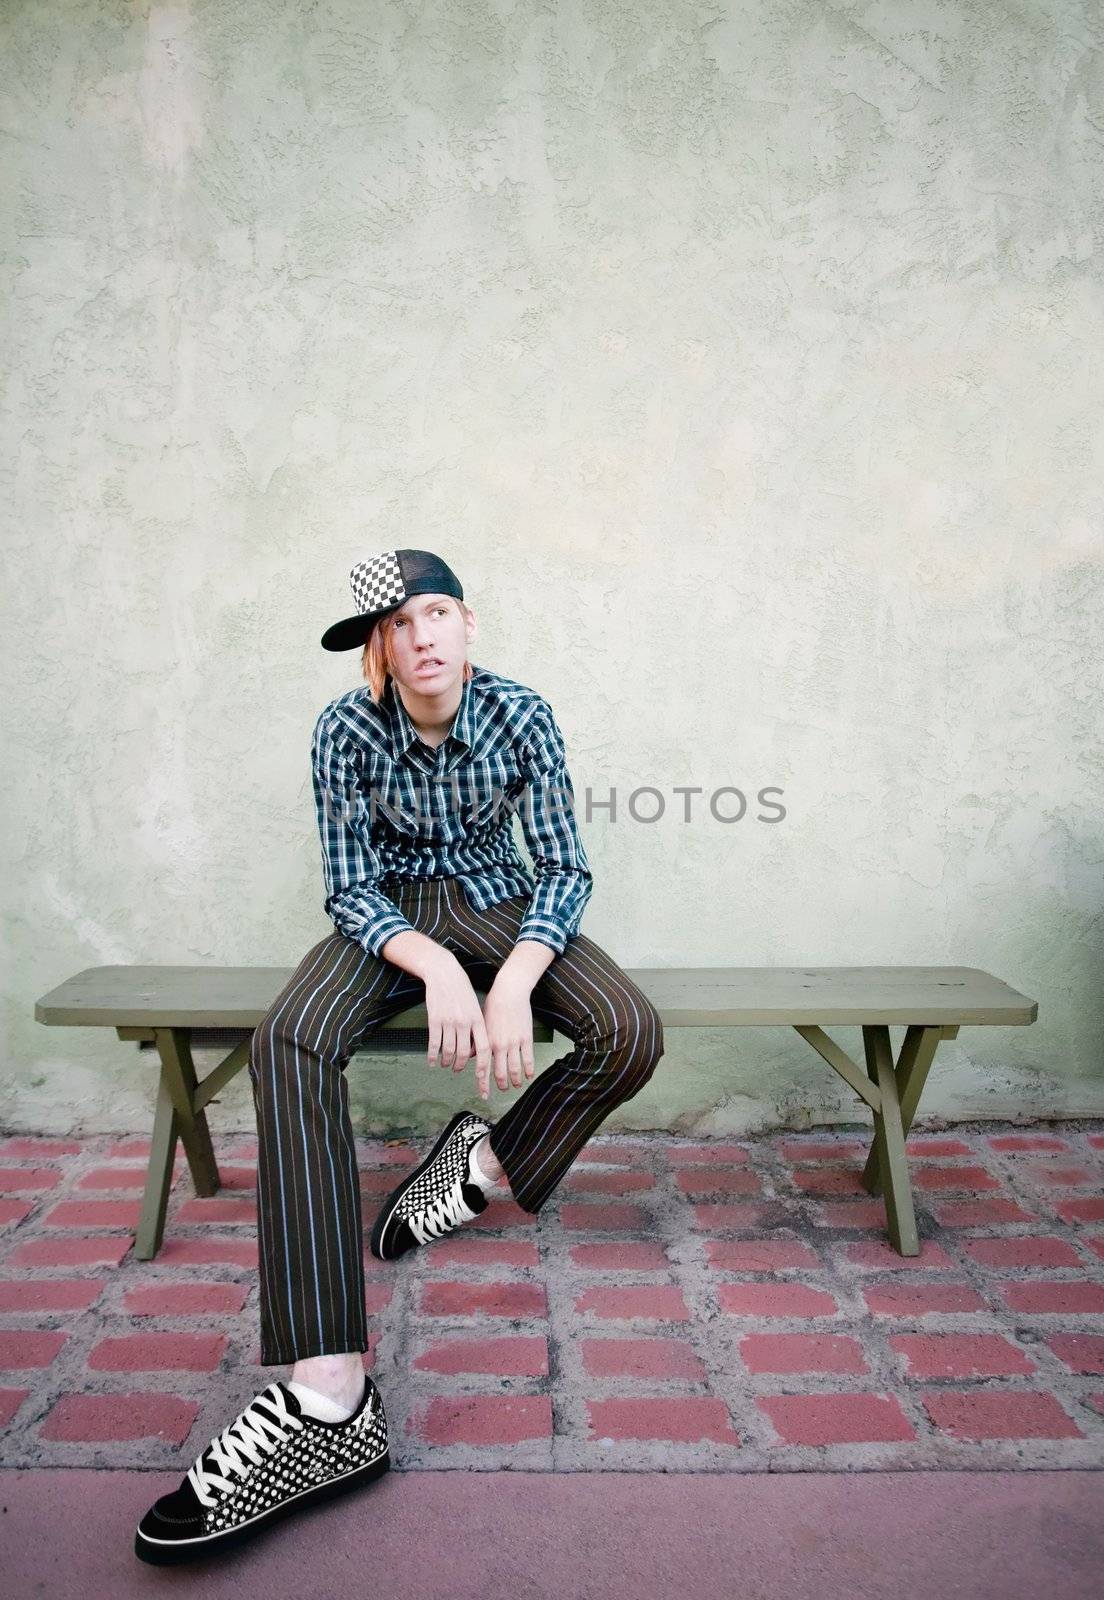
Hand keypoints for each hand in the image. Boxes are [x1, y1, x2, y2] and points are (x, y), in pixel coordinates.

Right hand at [423, 953, 491, 1092]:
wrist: (443, 972)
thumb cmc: (461, 989)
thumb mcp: (474, 1005)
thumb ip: (477, 1025)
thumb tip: (477, 1046)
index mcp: (477, 1019)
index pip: (484, 1048)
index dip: (483, 1065)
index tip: (481, 1076)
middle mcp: (464, 1022)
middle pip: (464, 1053)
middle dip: (461, 1065)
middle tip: (457, 1069)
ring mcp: (449, 1021)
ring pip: (448, 1050)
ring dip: (446, 1061)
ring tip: (445, 1064)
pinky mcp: (434, 1019)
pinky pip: (434, 1043)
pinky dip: (432, 1055)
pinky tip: (431, 1061)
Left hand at [480, 971, 535, 1098]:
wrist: (509, 991)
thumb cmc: (494, 1005)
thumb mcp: (481, 1023)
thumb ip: (478, 1042)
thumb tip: (473, 1056)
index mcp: (487, 1042)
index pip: (484, 1069)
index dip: (483, 1084)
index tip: (484, 1094)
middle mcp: (499, 1045)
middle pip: (500, 1073)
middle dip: (501, 1085)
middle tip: (502, 1090)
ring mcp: (514, 1043)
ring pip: (515, 1069)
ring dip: (515, 1081)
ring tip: (515, 1086)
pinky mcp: (526, 1038)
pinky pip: (528, 1059)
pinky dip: (529, 1070)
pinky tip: (529, 1076)